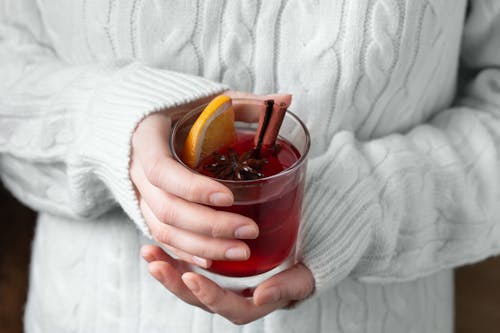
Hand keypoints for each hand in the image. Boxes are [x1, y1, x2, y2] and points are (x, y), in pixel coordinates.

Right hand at [130, 92, 291, 267]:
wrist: (138, 121)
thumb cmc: (178, 110)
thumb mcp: (206, 101)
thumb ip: (244, 103)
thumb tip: (286, 98)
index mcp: (146, 138)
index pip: (163, 171)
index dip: (194, 189)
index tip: (229, 197)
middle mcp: (136, 170)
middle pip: (167, 208)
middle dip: (209, 226)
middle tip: (249, 231)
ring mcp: (138, 193)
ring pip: (163, 230)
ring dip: (202, 247)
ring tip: (241, 252)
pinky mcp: (145, 209)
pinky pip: (161, 237)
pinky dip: (186, 252)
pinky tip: (214, 261)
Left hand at [141, 245, 314, 324]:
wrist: (301, 252)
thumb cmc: (303, 266)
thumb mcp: (302, 277)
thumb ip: (287, 287)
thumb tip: (262, 297)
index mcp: (252, 304)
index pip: (228, 308)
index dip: (210, 296)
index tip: (192, 278)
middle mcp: (230, 297)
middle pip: (199, 298)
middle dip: (176, 284)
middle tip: (157, 266)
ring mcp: (217, 282)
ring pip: (188, 283)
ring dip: (167, 270)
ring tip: (148, 253)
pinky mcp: (209, 267)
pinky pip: (187, 266)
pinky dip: (171, 256)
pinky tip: (154, 245)